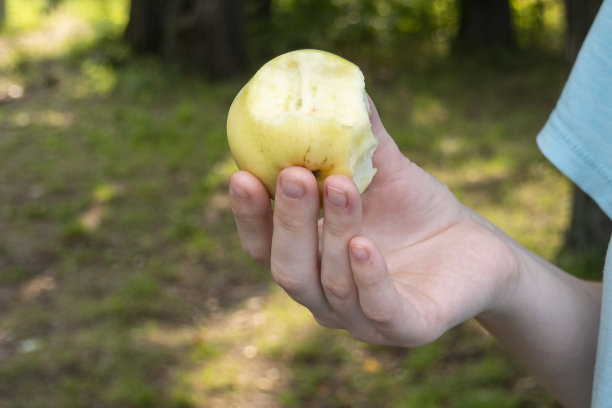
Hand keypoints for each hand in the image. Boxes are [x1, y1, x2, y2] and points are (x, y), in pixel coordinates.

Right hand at [229, 99, 518, 346]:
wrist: (476, 246)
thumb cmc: (416, 210)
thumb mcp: (383, 170)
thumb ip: (355, 137)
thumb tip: (334, 84)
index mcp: (309, 261)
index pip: (264, 246)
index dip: (250, 216)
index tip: (242, 173)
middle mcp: (326, 297)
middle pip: (288, 270)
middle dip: (288, 222)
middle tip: (294, 174)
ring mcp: (363, 319)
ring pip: (331, 284)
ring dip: (333, 234)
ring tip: (343, 186)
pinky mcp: (407, 328)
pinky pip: (379, 308)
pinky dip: (369, 278)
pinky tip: (366, 244)